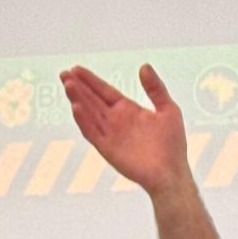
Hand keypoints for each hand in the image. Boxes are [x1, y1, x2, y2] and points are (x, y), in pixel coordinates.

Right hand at [61, 64, 191, 197]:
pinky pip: (92, 132)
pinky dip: (84, 120)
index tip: (76, 69)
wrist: (172, 172)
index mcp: (127, 109)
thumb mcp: (168, 109)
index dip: (90, 80)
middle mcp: (115, 121)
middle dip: (78, 86)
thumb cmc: (172, 144)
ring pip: (89, 113)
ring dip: (78, 99)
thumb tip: (144, 66)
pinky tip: (76, 107)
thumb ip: (155, 88)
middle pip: (92, 100)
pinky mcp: (107, 149)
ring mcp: (110, 135)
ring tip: (69, 85)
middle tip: (64, 73)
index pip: (104, 91)